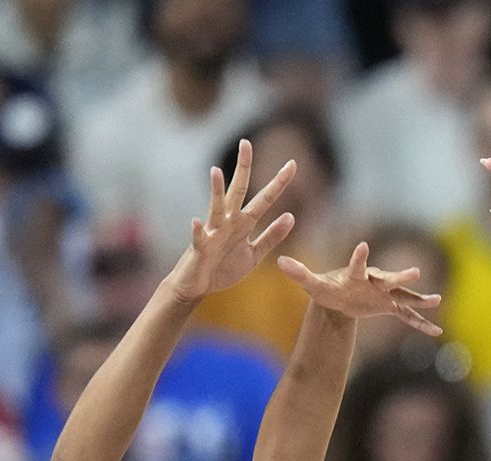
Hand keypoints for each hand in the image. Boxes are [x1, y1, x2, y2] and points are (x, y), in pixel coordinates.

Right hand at [163, 140, 298, 302]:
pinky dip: (198, 230)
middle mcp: (228, 222)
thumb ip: (272, 236)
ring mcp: (213, 234)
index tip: (292, 164)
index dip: (278, 183)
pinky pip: (199, 238)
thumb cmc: (223, 268)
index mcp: (243, 224)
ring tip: (216, 172)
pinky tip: (197, 221)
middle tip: (246, 143)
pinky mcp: (200, 249)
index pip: (264, 199)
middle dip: (243, 168)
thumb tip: (291, 216)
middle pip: (238, 191)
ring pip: (215, 208)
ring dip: (216, 191)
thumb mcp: (254, 254)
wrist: (197, 287)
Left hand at [278, 242, 443, 336]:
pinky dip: (420, 323)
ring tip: (436, 300)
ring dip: (419, 299)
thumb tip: (279, 261)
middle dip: (401, 277)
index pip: (358, 265)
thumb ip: (299, 273)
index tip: (363, 247)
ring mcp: (385, 295)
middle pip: (389, 278)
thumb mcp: (313, 284)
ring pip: (404, 297)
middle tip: (415, 272)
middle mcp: (374, 281)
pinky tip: (436, 331)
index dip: (360, 257)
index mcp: (356, 274)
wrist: (339, 296)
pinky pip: (408, 316)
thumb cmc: (327, 287)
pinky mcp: (390, 307)